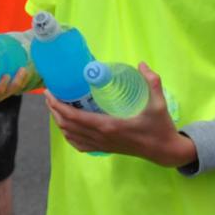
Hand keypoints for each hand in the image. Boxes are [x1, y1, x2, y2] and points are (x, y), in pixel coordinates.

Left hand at [47, 63, 195, 167]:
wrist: (165, 151)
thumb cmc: (160, 127)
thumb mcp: (158, 104)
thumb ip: (152, 82)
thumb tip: (141, 64)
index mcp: (108, 126)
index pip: (74, 117)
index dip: (57, 106)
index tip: (49, 92)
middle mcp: (100, 137)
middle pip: (67, 125)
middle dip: (54, 110)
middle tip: (49, 95)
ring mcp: (101, 145)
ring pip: (70, 136)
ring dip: (59, 122)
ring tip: (55, 107)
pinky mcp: (104, 150)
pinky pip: (79, 145)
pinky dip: (69, 136)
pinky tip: (67, 127)